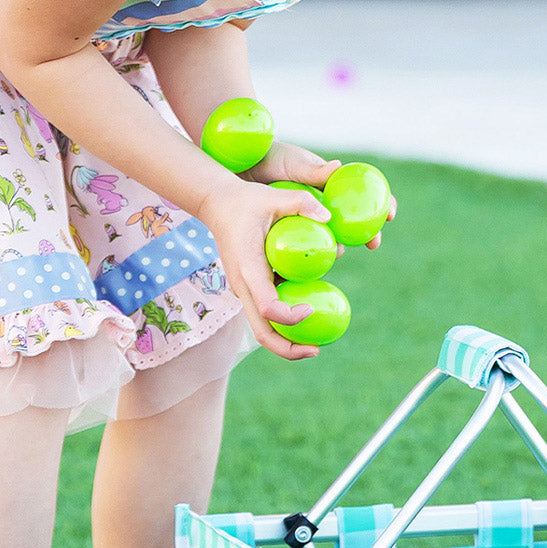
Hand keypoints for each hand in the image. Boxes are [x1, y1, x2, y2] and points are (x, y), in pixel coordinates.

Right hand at [197, 179, 332, 359]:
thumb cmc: (247, 201)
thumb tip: (328, 217)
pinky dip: (285, 324)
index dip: (290, 317)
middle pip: (263, 334)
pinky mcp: (250, 290)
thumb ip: (301, 202)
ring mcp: (246, 292)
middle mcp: (244, 288)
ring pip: (264, 330)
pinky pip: (267, 315)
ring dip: (288, 342)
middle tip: (317, 351)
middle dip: (289, 349)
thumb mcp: (274, 196)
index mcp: (249, 270)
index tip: (311, 310)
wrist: (218, 205)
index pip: (268, 308)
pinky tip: (308, 317)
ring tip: (316, 344)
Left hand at [243, 141, 398, 249]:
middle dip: (368, 232)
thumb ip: (314, 171)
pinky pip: (311, 243)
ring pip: (333, 234)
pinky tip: (317, 262)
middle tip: (374, 244)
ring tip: (340, 252)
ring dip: (340, 244)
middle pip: (354, 219)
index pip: (365, 193)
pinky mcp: (294, 229)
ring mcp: (310, 216)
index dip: (382, 203)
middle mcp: (325, 201)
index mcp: (332, 183)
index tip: (391, 215)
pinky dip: (317, 252)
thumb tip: (338, 168)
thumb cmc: (271, 159)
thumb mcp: (293, 164)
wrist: (243, 168)